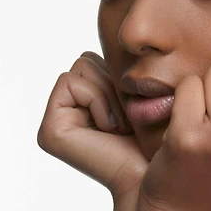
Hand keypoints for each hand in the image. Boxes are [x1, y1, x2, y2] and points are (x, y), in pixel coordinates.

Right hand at [37, 51, 149, 200]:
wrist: (157, 175)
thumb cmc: (159, 141)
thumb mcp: (145, 97)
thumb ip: (126, 70)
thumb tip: (125, 35)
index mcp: (89, 103)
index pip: (100, 60)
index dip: (123, 78)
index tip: (138, 111)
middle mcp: (69, 111)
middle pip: (89, 60)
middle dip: (115, 84)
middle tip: (129, 120)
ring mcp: (57, 120)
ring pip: (82, 66)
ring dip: (110, 94)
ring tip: (121, 126)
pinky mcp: (51, 129)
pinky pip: (73, 82)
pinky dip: (98, 101)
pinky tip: (111, 129)